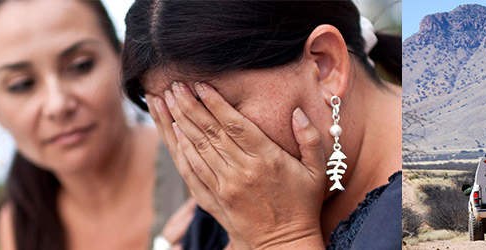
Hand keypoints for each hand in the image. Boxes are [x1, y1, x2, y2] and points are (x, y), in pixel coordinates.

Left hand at [146, 82, 327, 248]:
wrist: (285, 243)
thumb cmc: (302, 204)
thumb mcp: (317, 171)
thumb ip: (310, 139)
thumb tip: (298, 112)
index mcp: (267, 158)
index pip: (235, 124)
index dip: (215, 102)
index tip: (201, 84)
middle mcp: (243, 170)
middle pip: (210, 131)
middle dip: (190, 105)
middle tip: (175, 85)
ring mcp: (226, 185)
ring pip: (197, 147)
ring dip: (180, 121)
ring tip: (168, 100)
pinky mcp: (215, 198)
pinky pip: (193, 170)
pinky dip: (181, 148)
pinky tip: (174, 131)